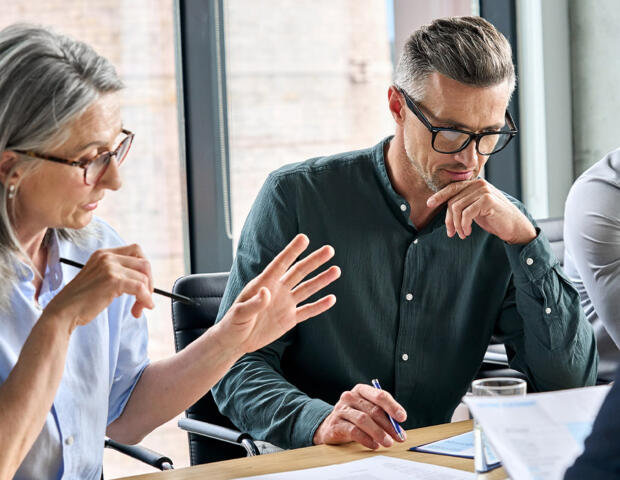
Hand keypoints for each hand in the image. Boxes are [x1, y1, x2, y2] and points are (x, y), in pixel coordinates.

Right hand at [44, 244, 153, 330]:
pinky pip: (140, 288)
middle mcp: (107, 256)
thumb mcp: (100, 278)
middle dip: (149, 283)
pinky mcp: (113, 280)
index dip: (144, 269)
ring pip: (144, 278)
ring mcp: (110, 267)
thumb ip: (118, 273)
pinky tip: (142, 308)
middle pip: (144, 263)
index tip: (144, 285)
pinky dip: (145, 299)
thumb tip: (146, 280)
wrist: (63, 312)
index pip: (136, 250)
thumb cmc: (81, 300)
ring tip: (138, 309)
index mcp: (104, 254)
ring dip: (146, 295)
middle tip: (145, 299)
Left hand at [216, 234, 340, 354]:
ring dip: (321, 280)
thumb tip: (266, 292)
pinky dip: (319, 306)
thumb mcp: (239, 313)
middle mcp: (278, 290)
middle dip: (314, 261)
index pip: (280, 264)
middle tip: (329, 250)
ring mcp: (285, 304)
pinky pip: (307, 311)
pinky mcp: (289, 319)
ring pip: (307, 288)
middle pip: (299, 272)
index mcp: (263, 283)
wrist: (235, 341)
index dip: (292, 251)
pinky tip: (332, 299)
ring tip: (336, 270)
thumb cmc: (232, 324)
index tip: (304, 238)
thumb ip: (253, 303)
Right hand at [313, 384, 406, 448]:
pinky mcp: (335, 424)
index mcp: (361, 390)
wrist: (331, 426)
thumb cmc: (355, 417)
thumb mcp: (368, 411)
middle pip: (373, 410)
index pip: (379, 395)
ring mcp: (341, 410)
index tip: (402, 418)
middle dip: (388, 425)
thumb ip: (383, 416)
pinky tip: (374, 445)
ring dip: (379, 433)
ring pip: (363, 420)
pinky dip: (366, 439)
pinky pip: (353, 431)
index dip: (392, 406)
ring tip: (388, 443)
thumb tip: (399, 429)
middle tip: (399, 437)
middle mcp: (349, 397)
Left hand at [427, 179, 536, 243]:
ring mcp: (483, 191)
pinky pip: (466, 213)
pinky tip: (468, 232)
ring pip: (456, 207)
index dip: (439, 196)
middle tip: (451, 233)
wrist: (514, 226)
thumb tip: (443, 206)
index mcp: (475, 184)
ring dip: (457, 224)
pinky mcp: (487, 200)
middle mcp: (479, 184)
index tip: (429, 204)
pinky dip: (464, 225)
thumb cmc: (493, 218)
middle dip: (449, 219)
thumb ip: (462, 203)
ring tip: (462, 233)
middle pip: (452, 201)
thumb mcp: (474, 209)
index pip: (452, 188)